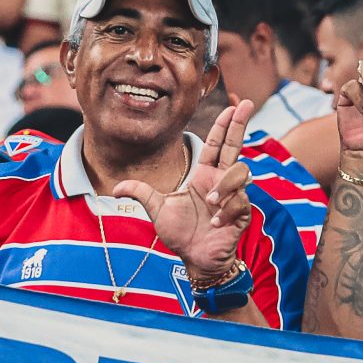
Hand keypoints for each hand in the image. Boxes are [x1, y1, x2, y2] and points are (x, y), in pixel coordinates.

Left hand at [112, 97, 256, 283]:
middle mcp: (221, 181)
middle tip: (247, 103)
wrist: (194, 259)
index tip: (232, 106)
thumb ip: (141, 194)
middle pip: (235, 146)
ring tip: (211, 202)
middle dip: (240, 125)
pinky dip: (227, 211)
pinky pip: (240, 202)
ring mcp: (234, 196)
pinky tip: (215, 222)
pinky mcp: (241, 214)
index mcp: (204, 175)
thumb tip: (116, 188)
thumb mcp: (157, 210)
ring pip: (239, 174)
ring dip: (225, 186)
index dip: (223, 126)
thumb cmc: (180, 233)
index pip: (216, 145)